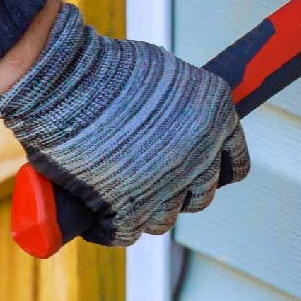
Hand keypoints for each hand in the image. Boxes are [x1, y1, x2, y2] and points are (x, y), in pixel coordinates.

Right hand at [0, 1, 246, 245]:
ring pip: (165, 218)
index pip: (234, 163)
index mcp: (219, 117)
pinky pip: (126, 233)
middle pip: (202, 194)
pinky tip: (100, 224)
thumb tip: (178, 118)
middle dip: (181, 193)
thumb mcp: (167, 74)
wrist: (66, 80)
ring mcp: (167, 185)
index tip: (202, 174)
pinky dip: (111, 231)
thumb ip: (182, 102)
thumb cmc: (108, 68)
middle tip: (154, 185)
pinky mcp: (128, 208)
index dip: (217, 171)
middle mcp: (202, 155)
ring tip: (125, 202)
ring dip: (148, 214)